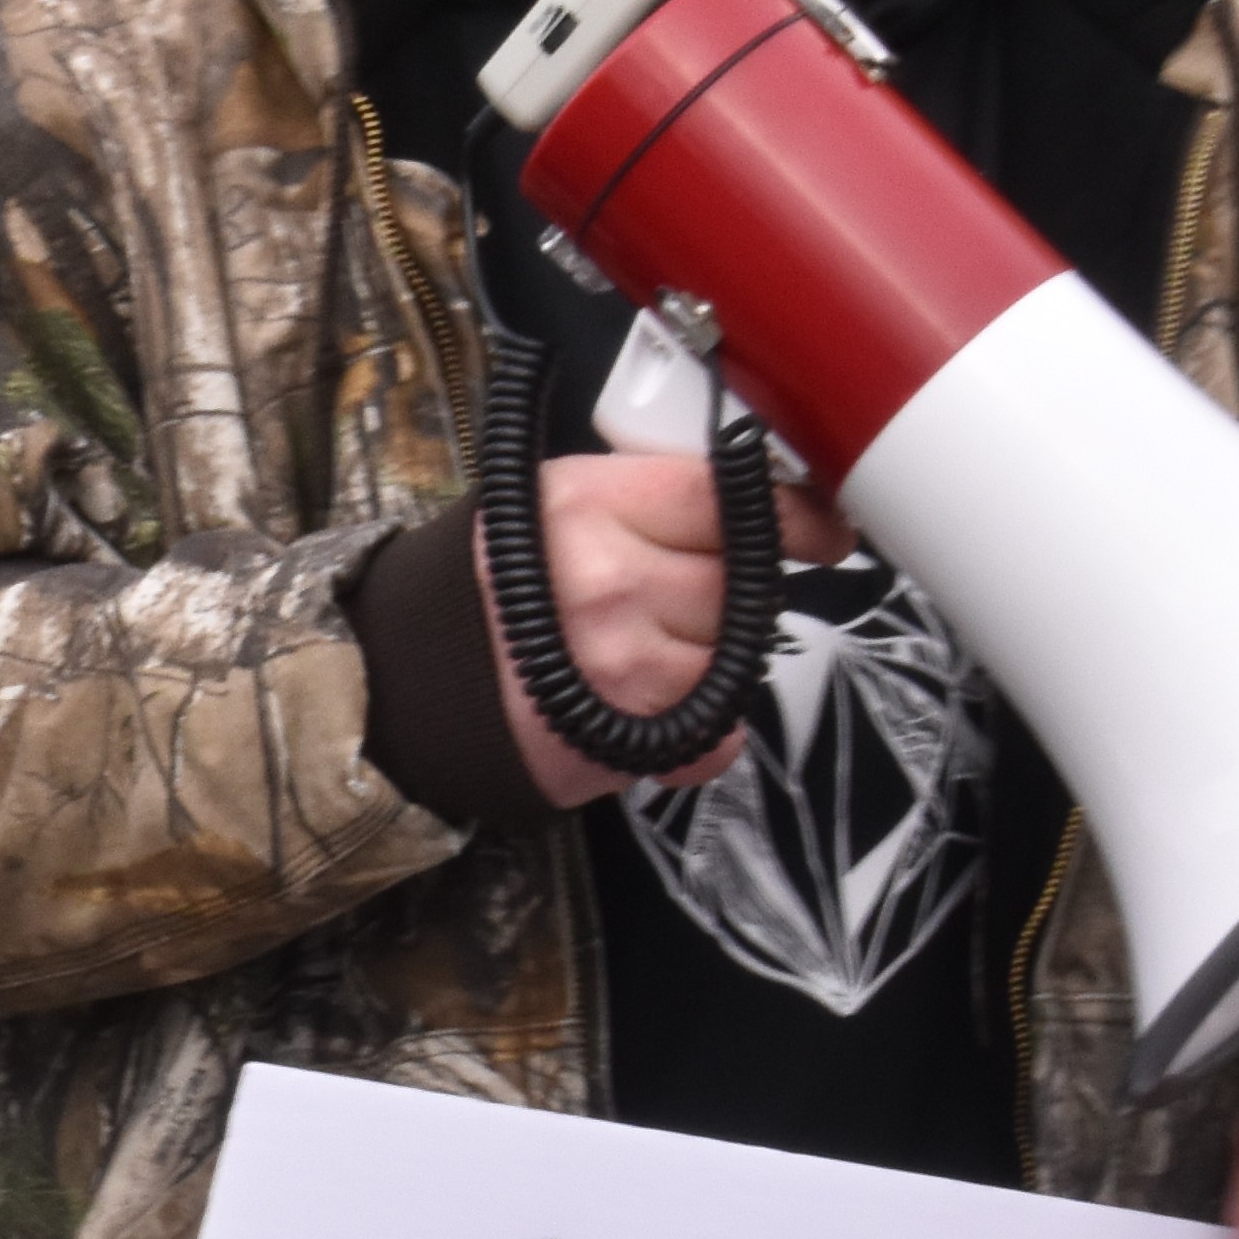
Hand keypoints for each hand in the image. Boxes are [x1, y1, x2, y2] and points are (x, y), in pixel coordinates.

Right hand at [479, 455, 859, 808]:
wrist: (416, 684)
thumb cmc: (498, 592)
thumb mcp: (560, 507)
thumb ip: (655, 498)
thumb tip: (788, 510)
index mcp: (588, 503)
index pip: (729, 500)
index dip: (791, 520)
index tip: (823, 534)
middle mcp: (607, 579)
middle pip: (741, 585)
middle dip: (723, 598)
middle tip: (670, 603)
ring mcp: (619, 664)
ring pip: (736, 659)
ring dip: (709, 664)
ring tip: (641, 654)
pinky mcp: (626, 741)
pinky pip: (719, 737)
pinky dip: (699, 733)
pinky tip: (644, 708)